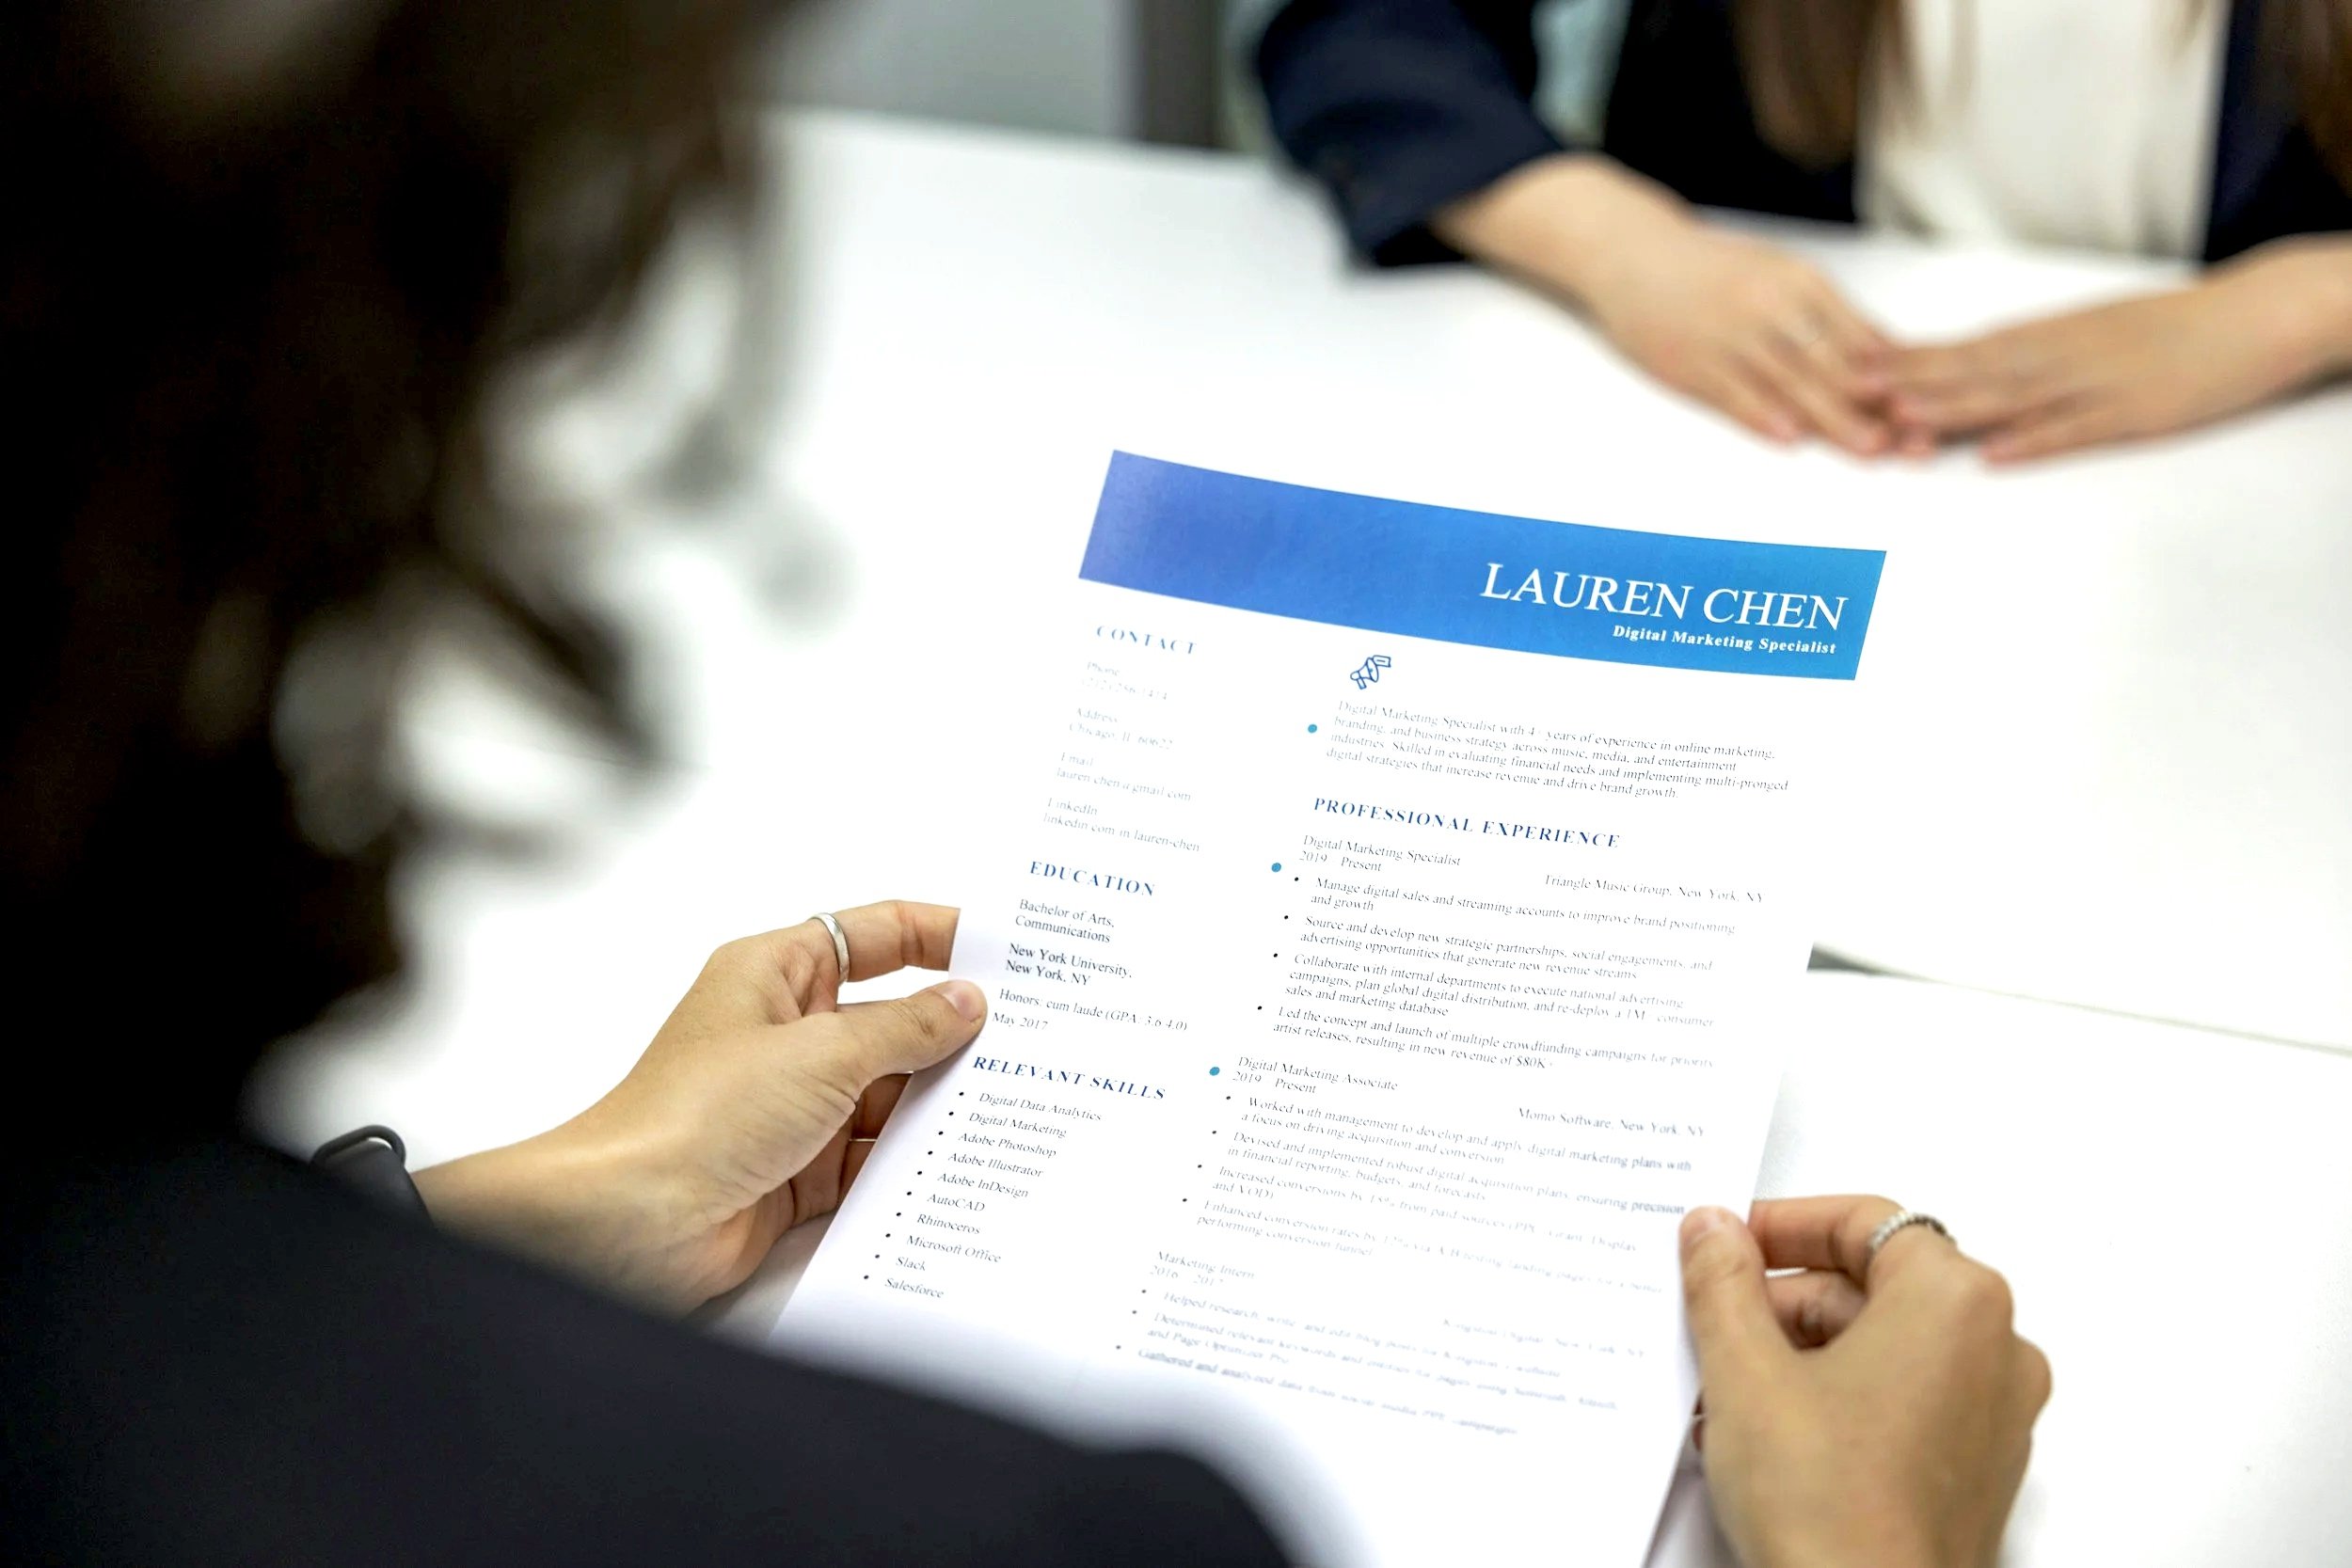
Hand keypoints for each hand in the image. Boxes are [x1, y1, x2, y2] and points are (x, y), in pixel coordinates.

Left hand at [414, 900, 985, 1309]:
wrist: (630, 1223)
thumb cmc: (694, 1116)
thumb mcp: (822, 1053)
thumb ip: (904, 1027)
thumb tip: (966, 1003)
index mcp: (776, 975)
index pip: (874, 935)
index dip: (939, 935)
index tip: (1006, 951)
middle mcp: (786, 1034)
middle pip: (891, 1018)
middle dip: (953, 1031)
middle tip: (1034, 1037)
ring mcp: (793, 1106)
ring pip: (889, 1093)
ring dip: (938, 1102)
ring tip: (1016, 1102)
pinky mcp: (799, 1171)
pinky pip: (873, 1156)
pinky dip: (912, 1160)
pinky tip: (964, 1163)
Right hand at [1435, 155, 1897, 453]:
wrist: (1633, 255)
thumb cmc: (1713, 270)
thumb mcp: (1776, 275)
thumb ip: (1826, 315)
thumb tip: (1885, 355)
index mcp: (1798, 281)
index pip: (1858, 335)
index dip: (1896, 376)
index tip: (1931, 405)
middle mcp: (1768, 305)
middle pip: (1832, 362)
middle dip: (1876, 405)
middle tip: (1913, 439)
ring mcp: (1728, 335)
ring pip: (1790, 382)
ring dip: (1832, 418)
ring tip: (1868, 448)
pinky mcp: (1690, 362)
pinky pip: (1733, 392)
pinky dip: (1762, 414)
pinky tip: (1789, 437)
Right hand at [1680, 1197, 2050, 1567]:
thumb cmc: (1828, 1506)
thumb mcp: (1744, 1370)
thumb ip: (1724, 1282)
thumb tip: (1714, 1229)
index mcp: (1956, 1301)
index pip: (1864, 1221)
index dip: (1782, 1226)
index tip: (1725, 1245)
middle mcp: (1996, 1350)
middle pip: (1875, 1283)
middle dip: (1784, 1301)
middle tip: (1711, 1322)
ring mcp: (1996, 1417)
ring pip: (1886, 1346)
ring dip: (1802, 1354)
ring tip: (1726, 1391)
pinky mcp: (1977, 1473)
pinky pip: (1903, 1402)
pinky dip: (1838, 1400)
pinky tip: (1767, 1435)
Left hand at [1879, 236, 2351, 461]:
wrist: (2256, 314)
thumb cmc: (2169, 328)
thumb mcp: (2090, 331)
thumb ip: (2030, 353)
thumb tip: (1970, 367)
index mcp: (2048, 335)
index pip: (1961, 349)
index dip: (1903, 362)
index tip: (1847, 369)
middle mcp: (2060, 355)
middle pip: (1971, 372)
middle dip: (1907, 385)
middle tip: (1847, 394)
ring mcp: (2096, 384)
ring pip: (2012, 398)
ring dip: (1955, 410)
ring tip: (1901, 421)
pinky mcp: (2135, 413)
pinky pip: (2077, 429)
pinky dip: (2034, 441)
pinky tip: (1996, 455)